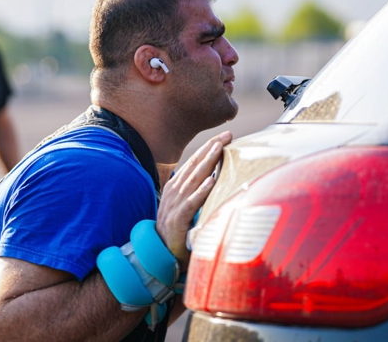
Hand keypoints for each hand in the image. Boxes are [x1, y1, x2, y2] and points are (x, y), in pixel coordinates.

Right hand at [156, 131, 231, 269]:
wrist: (160, 252)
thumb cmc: (177, 228)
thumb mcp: (185, 205)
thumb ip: (195, 191)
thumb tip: (214, 176)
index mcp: (177, 186)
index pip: (195, 161)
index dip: (209, 147)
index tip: (225, 135)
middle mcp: (175, 191)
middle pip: (195, 165)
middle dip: (212, 148)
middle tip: (227, 134)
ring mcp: (175, 204)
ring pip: (194, 179)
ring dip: (208, 163)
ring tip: (220, 149)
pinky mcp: (178, 219)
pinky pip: (192, 202)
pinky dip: (201, 191)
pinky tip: (211, 181)